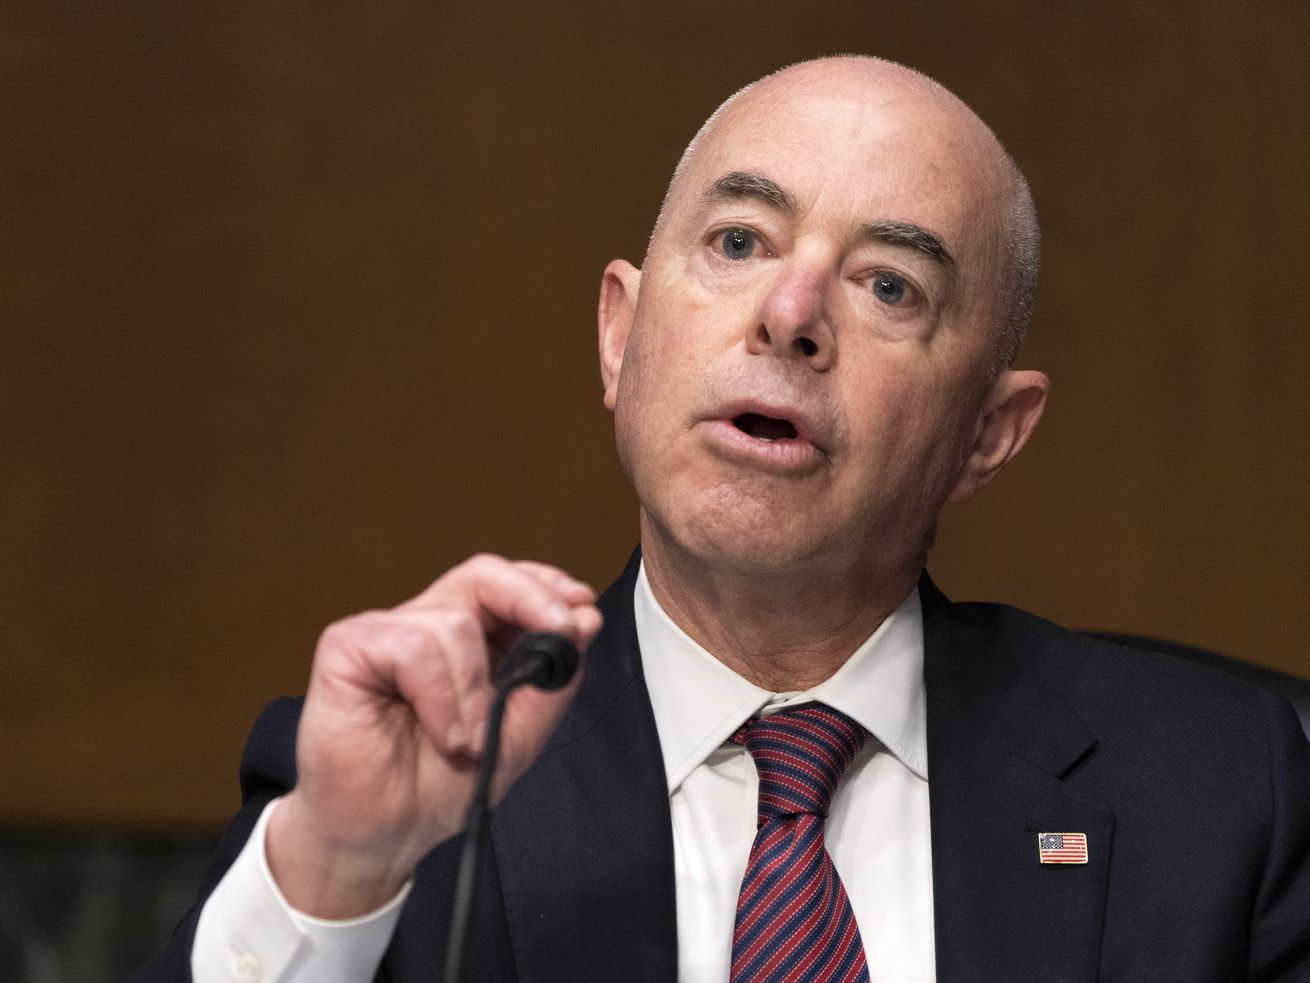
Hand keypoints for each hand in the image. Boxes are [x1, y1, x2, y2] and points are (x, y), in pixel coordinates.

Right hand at [265, 554, 601, 917]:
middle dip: (530, 598)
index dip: (546, 585)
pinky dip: (440, 698)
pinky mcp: (348, 647)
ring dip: (476, 691)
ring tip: (470, 742)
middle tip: (559, 632)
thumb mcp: (518, 735)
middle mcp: (427, 625)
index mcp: (468, 640)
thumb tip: (585, 619)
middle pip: (482, 575)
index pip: (507, 584)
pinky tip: (444, 736)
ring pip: (456, 622)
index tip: (582, 606)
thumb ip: (552, 680)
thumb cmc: (437, 786)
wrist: (383, 836)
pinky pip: (413, 646)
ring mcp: (386, 632)